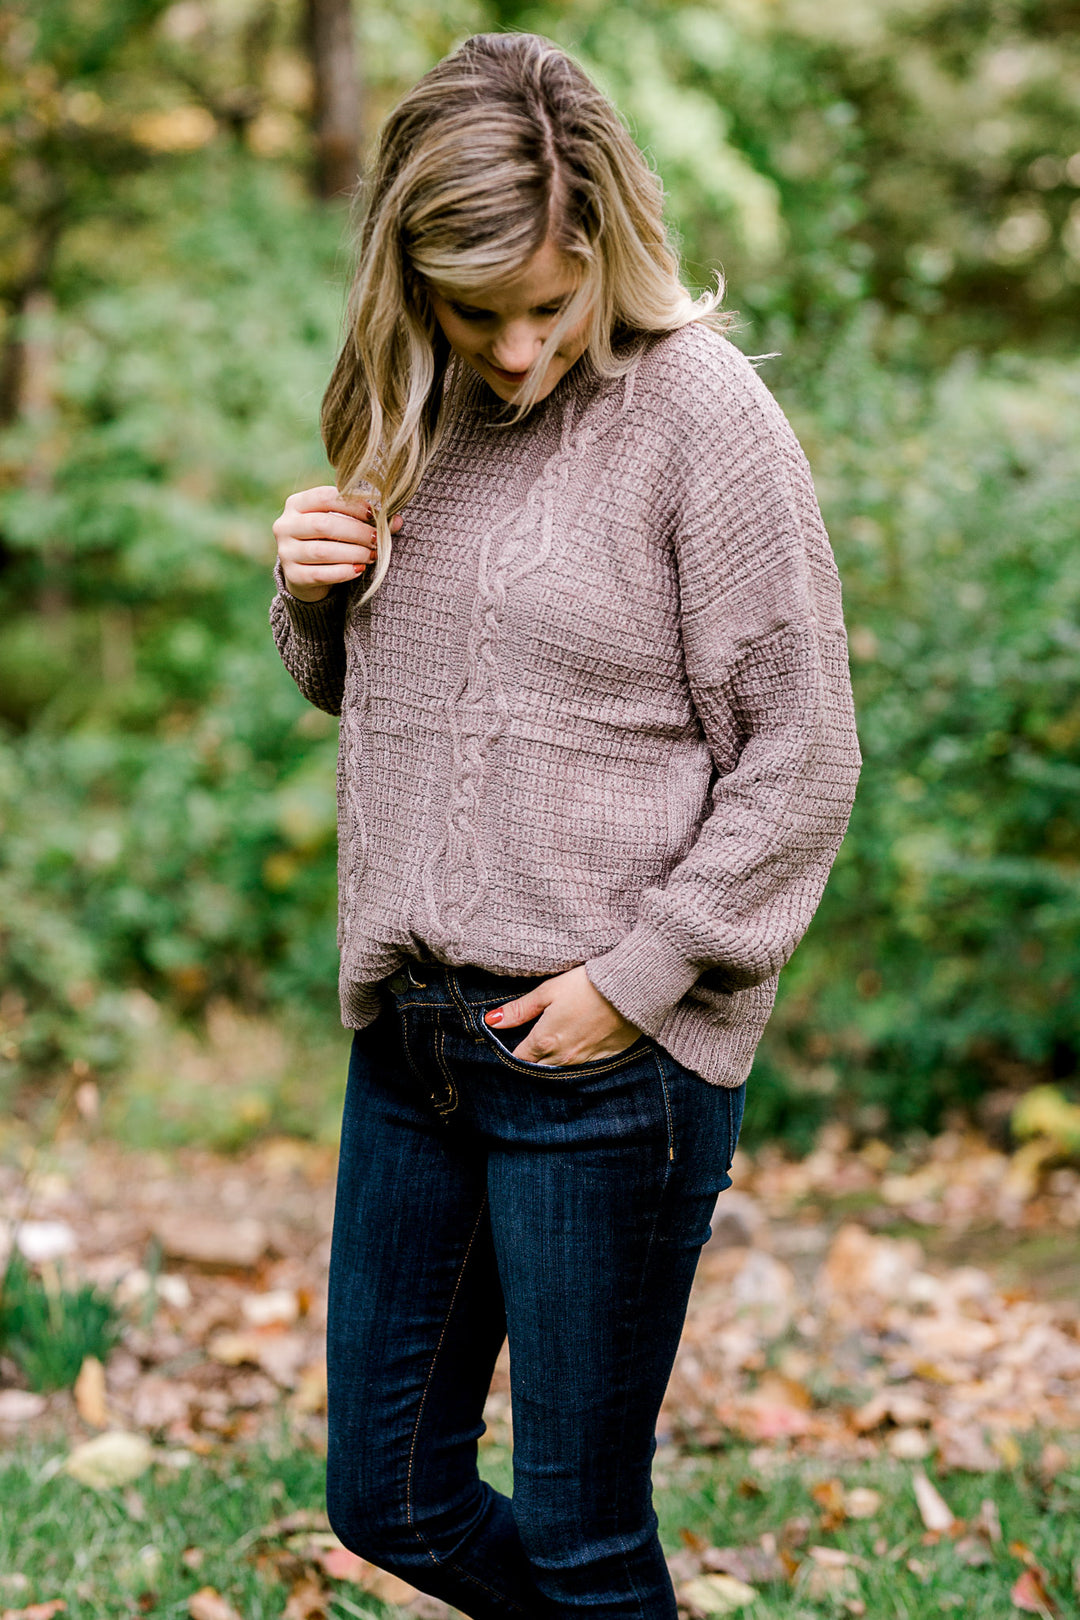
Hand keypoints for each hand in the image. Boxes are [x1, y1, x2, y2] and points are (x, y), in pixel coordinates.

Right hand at [273, 485, 403, 602]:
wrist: (306, 572)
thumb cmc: (329, 540)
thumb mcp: (342, 524)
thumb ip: (365, 519)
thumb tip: (397, 521)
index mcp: (296, 504)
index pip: (324, 497)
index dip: (351, 504)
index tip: (373, 513)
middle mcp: (285, 525)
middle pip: (323, 524)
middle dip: (355, 531)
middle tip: (376, 538)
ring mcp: (286, 551)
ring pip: (322, 551)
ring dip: (352, 552)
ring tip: (372, 555)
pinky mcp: (293, 575)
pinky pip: (320, 574)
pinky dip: (343, 572)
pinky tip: (359, 569)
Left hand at [484, 965, 641, 1065]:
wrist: (631, 989)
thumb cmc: (586, 984)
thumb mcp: (548, 991)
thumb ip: (519, 1010)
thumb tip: (492, 1021)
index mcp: (545, 1041)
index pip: (518, 1058)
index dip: (512, 1051)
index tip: (510, 1043)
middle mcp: (563, 1057)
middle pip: (538, 1068)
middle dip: (531, 1060)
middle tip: (531, 1044)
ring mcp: (585, 1061)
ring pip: (560, 1069)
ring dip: (553, 1061)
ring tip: (555, 1042)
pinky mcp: (605, 1058)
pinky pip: (584, 1066)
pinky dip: (577, 1059)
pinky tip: (579, 1043)